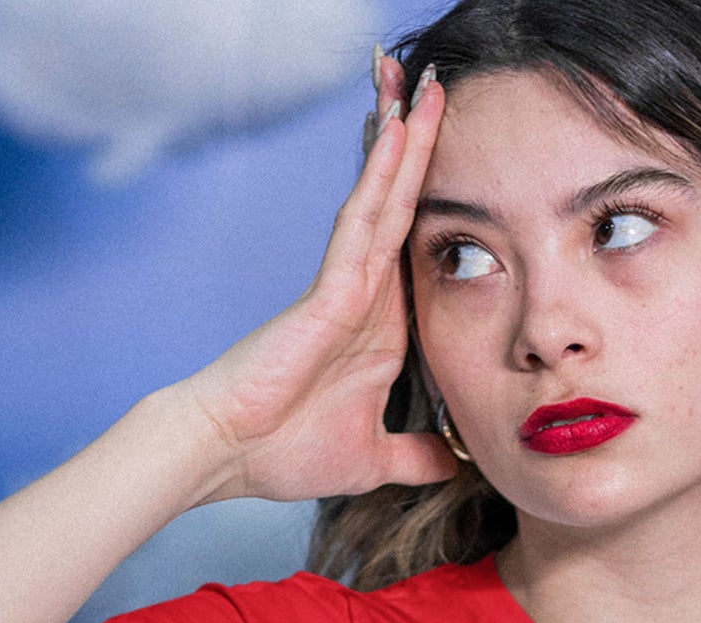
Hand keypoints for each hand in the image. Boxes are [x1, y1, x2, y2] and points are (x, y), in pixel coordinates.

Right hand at [179, 53, 457, 504]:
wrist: (230, 457)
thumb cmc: (286, 452)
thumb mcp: (375, 459)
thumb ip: (415, 456)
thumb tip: (452, 463)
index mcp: (383, 329)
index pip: (418, 251)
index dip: (440, 202)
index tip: (469, 160)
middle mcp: (366, 296)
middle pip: (402, 206)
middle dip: (421, 146)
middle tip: (441, 84)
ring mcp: (347, 287)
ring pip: (384, 199)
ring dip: (404, 141)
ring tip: (420, 81)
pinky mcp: (329, 291)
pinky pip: (362, 222)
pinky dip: (382, 177)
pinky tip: (399, 132)